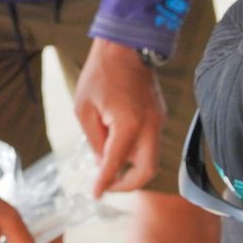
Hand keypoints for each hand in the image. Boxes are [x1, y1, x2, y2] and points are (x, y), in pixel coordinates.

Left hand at [73, 38, 165, 194]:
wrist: (127, 47)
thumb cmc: (100, 74)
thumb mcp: (84, 109)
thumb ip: (94, 140)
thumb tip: (103, 161)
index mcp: (128, 125)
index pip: (116, 164)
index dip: (105, 183)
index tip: (96, 195)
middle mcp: (149, 126)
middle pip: (147, 170)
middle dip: (128, 184)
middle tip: (108, 185)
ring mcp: (158, 121)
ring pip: (149, 157)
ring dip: (130, 166)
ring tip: (106, 160)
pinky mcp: (159, 116)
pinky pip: (149, 143)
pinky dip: (135, 151)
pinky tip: (116, 143)